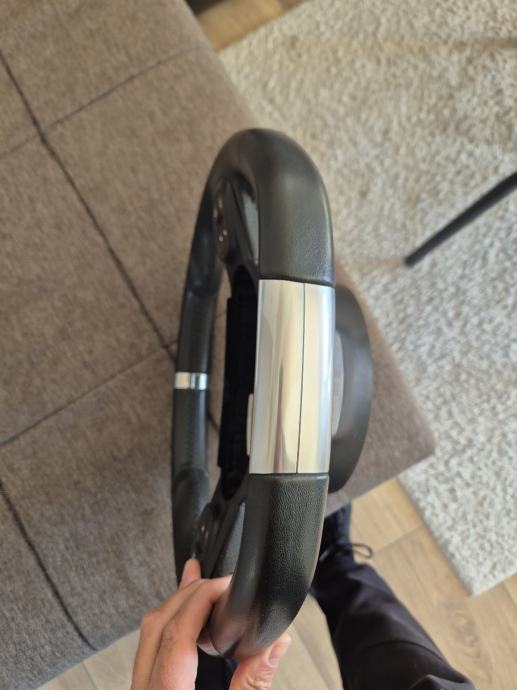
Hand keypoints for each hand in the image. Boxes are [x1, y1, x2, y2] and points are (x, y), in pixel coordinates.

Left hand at [131, 558, 291, 689]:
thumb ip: (254, 683)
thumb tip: (275, 642)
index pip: (177, 634)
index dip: (203, 598)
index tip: (227, 585)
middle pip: (156, 625)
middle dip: (189, 593)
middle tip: (220, 581)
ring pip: (148, 634)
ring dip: (177, 605)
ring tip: (200, 584)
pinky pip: (149, 650)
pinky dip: (170, 626)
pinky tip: (188, 619)